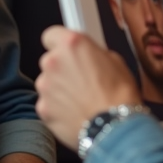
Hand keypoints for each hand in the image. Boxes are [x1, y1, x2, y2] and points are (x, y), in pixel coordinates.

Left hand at [35, 25, 141, 147]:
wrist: (115, 128)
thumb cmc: (120, 95)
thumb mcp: (115, 61)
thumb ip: (93, 54)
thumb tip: (89, 57)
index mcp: (72, 44)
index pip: (51, 34)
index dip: (60, 44)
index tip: (68, 51)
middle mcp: (53, 61)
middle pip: (50, 61)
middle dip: (63, 68)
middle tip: (83, 79)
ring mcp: (45, 86)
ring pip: (48, 83)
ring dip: (60, 89)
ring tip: (82, 100)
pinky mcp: (43, 108)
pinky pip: (47, 104)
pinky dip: (58, 108)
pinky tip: (76, 113)